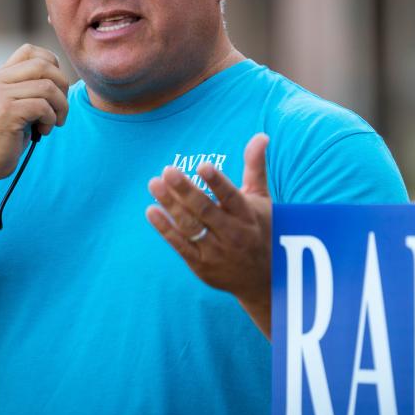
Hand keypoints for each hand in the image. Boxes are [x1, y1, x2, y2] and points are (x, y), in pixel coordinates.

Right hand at [0, 44, 68, 184]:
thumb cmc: (5, 137)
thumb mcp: (16, 106)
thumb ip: (30, 89)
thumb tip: (62, 78)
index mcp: (0, 77)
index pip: (30, 51)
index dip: (52, 64)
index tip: (56, 86)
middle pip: (44, 66)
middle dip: (63, 86)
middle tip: (61, 108)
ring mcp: (1, 95)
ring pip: (48, 87)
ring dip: (60, 107)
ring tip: (54, 122)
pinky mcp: (7, 112)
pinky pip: (43, 106)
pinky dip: (51, 119)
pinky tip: (44, 131)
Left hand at [146, 133, 271, 337]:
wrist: (262, 279)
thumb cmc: (260, 228)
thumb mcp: (261, 198)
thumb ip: (255, 166)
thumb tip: (261, 136)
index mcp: (246, 214)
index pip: (231, 196)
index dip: (217, 182)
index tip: (202, 166)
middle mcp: (232, 233)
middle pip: (205, 210)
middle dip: (185, 190)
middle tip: (168, 171)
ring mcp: (215, 250)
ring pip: (190, 226)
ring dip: (170, 205)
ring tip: (154, 184)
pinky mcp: (201, 264)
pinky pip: (180, 245)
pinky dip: (165, 229)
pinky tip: (152, 211)